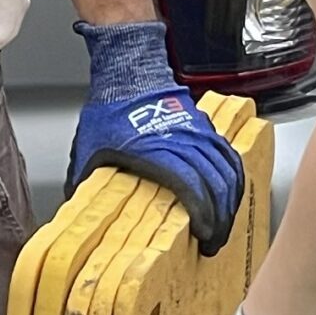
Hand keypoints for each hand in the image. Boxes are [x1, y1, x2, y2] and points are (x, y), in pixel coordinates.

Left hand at [70, 22, 247, 248]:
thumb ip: (90, 185)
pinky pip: (228, 155)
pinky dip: (235, 176)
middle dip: (221, 217)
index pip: (193, 191)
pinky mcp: (206, 129)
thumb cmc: (110, 111)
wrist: (129, 74)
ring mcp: (199, 135)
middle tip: (216, 240)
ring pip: (228, 171)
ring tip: (226, 222)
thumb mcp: (90, 152)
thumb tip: (80, 213)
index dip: (205, 217)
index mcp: (158, 154)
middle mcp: (185, 144)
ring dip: (231, 200)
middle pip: (217, 185)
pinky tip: (234, 191)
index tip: (206, 237)